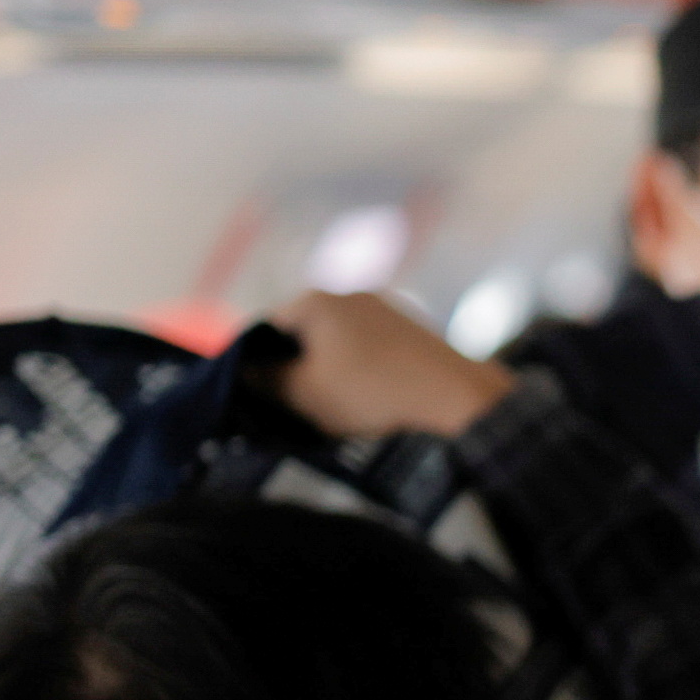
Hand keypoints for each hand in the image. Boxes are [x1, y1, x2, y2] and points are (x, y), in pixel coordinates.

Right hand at [265, 291, 513, 439]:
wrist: (454, 396)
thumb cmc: (370, 391)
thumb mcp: (304, 392)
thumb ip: (265, 379)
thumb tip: (245, 371)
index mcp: (315, 299)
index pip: (267, 329)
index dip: (258, 364)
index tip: (264, 396)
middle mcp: (350, 292)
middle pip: (304, 333)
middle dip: (298, 367)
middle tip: (300, 405)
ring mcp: (386, 307)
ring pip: (339, 342)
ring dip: (332, 371)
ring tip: (338, 407)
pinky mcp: (413, 328)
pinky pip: (372, 349)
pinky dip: (364, 370)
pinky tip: (372, 398)